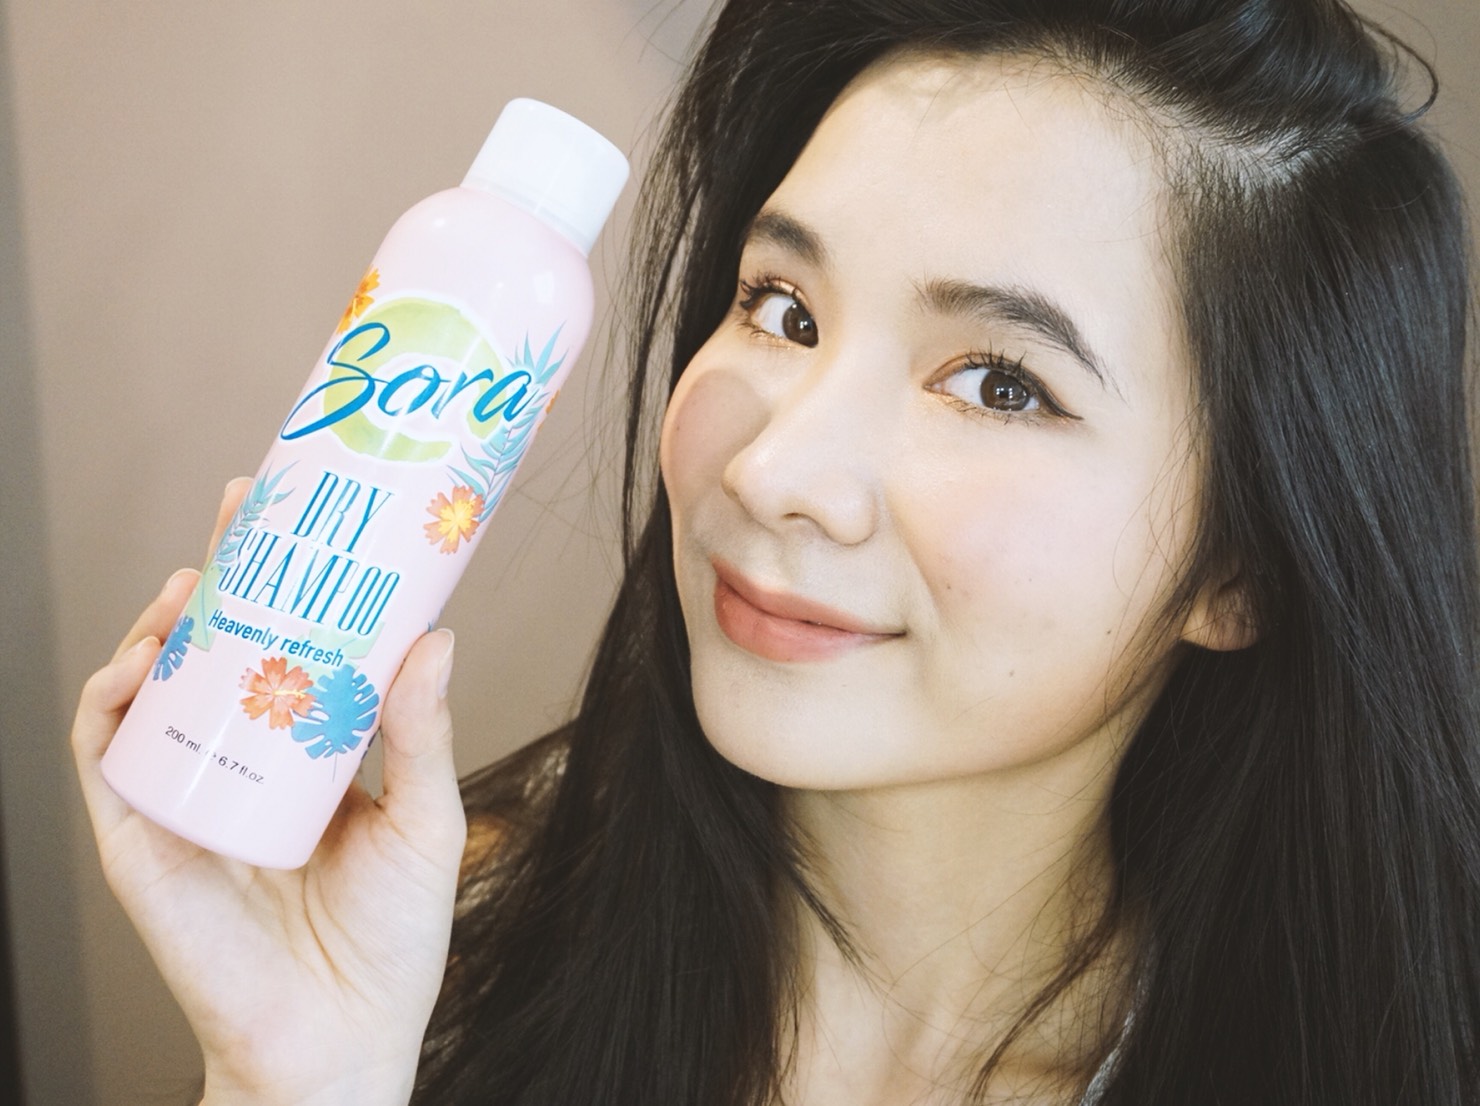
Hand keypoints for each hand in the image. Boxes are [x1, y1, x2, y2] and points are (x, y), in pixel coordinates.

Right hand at [72, 479, 466, 1105]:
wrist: (340, 1039)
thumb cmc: (392, 940)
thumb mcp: (423, 820)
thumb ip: (421, 735)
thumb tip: (438, 636)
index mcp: (306, 754)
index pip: (287, 647)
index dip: (286, 581)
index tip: (301, 512)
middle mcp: (242, 763)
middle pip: (216, 649)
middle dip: (219, 574)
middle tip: (241, 509)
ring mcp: (188, 795)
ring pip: (155, 688)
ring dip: (160, 623)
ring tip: (190, 580)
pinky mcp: (142, 837)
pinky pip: (108, 755)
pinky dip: (113, 699)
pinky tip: (143, 658)